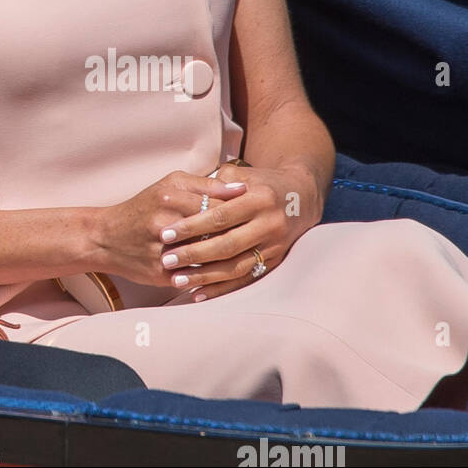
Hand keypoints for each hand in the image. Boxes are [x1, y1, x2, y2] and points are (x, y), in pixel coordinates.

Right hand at [88, 172, 248, 286]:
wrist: (105, 238)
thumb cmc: (142, 207)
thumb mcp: (168, 185)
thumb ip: (203, 183)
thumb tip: (240, 187)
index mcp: (169, 197)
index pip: (217, 204)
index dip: (240, 210)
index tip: (258, 212)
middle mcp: (166, 223)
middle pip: (216, 231)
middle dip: (239, 233)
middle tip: (257, 234)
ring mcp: (164, 250)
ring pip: (210, 256)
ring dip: (230, 255)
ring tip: (247, 252)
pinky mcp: (162, 273)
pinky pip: (197, 275)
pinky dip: (214, 274)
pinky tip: (229, 270)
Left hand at [155, 163, 323, 301]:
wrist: (301, 196)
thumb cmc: (261, 181)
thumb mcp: (241, 173)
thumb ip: (214, 184)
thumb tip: (184, 196)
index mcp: (259, 200)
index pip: (220, 216)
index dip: (191, 226)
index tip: (166, 234)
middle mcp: (269, 225)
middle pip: (227, 244)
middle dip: (194, 254)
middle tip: (167, 260)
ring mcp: (275, 247)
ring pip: (236, 267)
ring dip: (205, 277)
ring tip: (177, 280)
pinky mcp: (275, 262)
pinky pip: (246, 280)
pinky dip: (222, 289)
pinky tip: (199, 294)